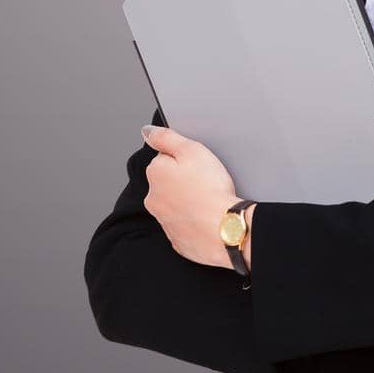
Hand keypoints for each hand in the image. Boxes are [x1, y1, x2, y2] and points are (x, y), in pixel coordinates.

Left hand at [140, 125, 240, 268]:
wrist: (225, 230)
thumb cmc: (211, 190)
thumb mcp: (191, 150)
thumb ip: (166, 138)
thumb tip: (147, 132)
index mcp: (155, 174)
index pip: (165, 158)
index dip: (185, 158)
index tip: (199, 165)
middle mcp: (153, 199)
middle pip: (169, 182)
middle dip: (185, 181)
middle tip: (207, 182)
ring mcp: (165, 222)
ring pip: (176, 205)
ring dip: (189, 202)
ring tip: (210, 201)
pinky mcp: (178, 240)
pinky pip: (186, 225)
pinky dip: (195, 222)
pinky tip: (209, 218)